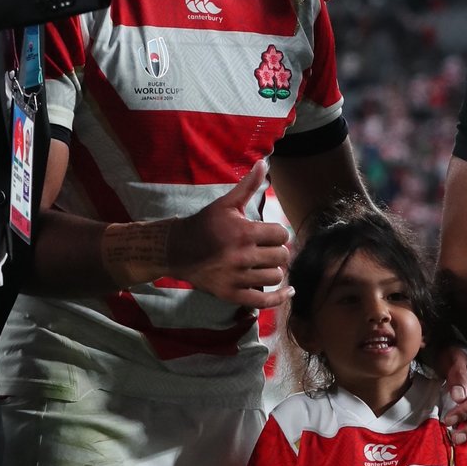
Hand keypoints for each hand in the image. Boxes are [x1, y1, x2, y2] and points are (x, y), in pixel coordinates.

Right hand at [166, 161, 291, 306]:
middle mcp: (242, 256)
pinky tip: (289, 291)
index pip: (281, 235)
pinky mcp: (231, 294)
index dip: (278, 233)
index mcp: (243, 233)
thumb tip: (263, 163)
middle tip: (267, 249)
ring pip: (275, 276)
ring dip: (274, 270)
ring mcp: (236, 278)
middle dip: (277, 251)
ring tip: (264, 264)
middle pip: (281, 256)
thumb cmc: (204, 224)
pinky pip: (263, 301)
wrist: (177, 249)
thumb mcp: (226, 203)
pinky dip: (280, 297)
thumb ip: (248, 186)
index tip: (269, 234)